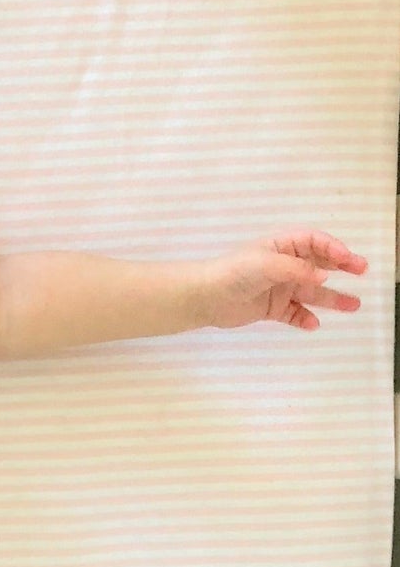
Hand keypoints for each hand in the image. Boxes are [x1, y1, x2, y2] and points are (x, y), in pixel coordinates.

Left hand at [206, 230, 366, 331]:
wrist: (204, 297)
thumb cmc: (234, 272)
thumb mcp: (268, 264)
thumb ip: (298, 269)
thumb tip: (324, 275)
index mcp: (282, 247)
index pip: (314, 242)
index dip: (333, 248)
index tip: (348, 260)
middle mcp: (284, 266)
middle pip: (319, 265)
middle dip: (341, 267)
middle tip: (362, 271)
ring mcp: (279, 288)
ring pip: (311, 292)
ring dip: (332, 298)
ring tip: (354, 305)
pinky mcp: (271, 308)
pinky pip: (294, 313)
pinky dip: (304, 318)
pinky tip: (314, 324)